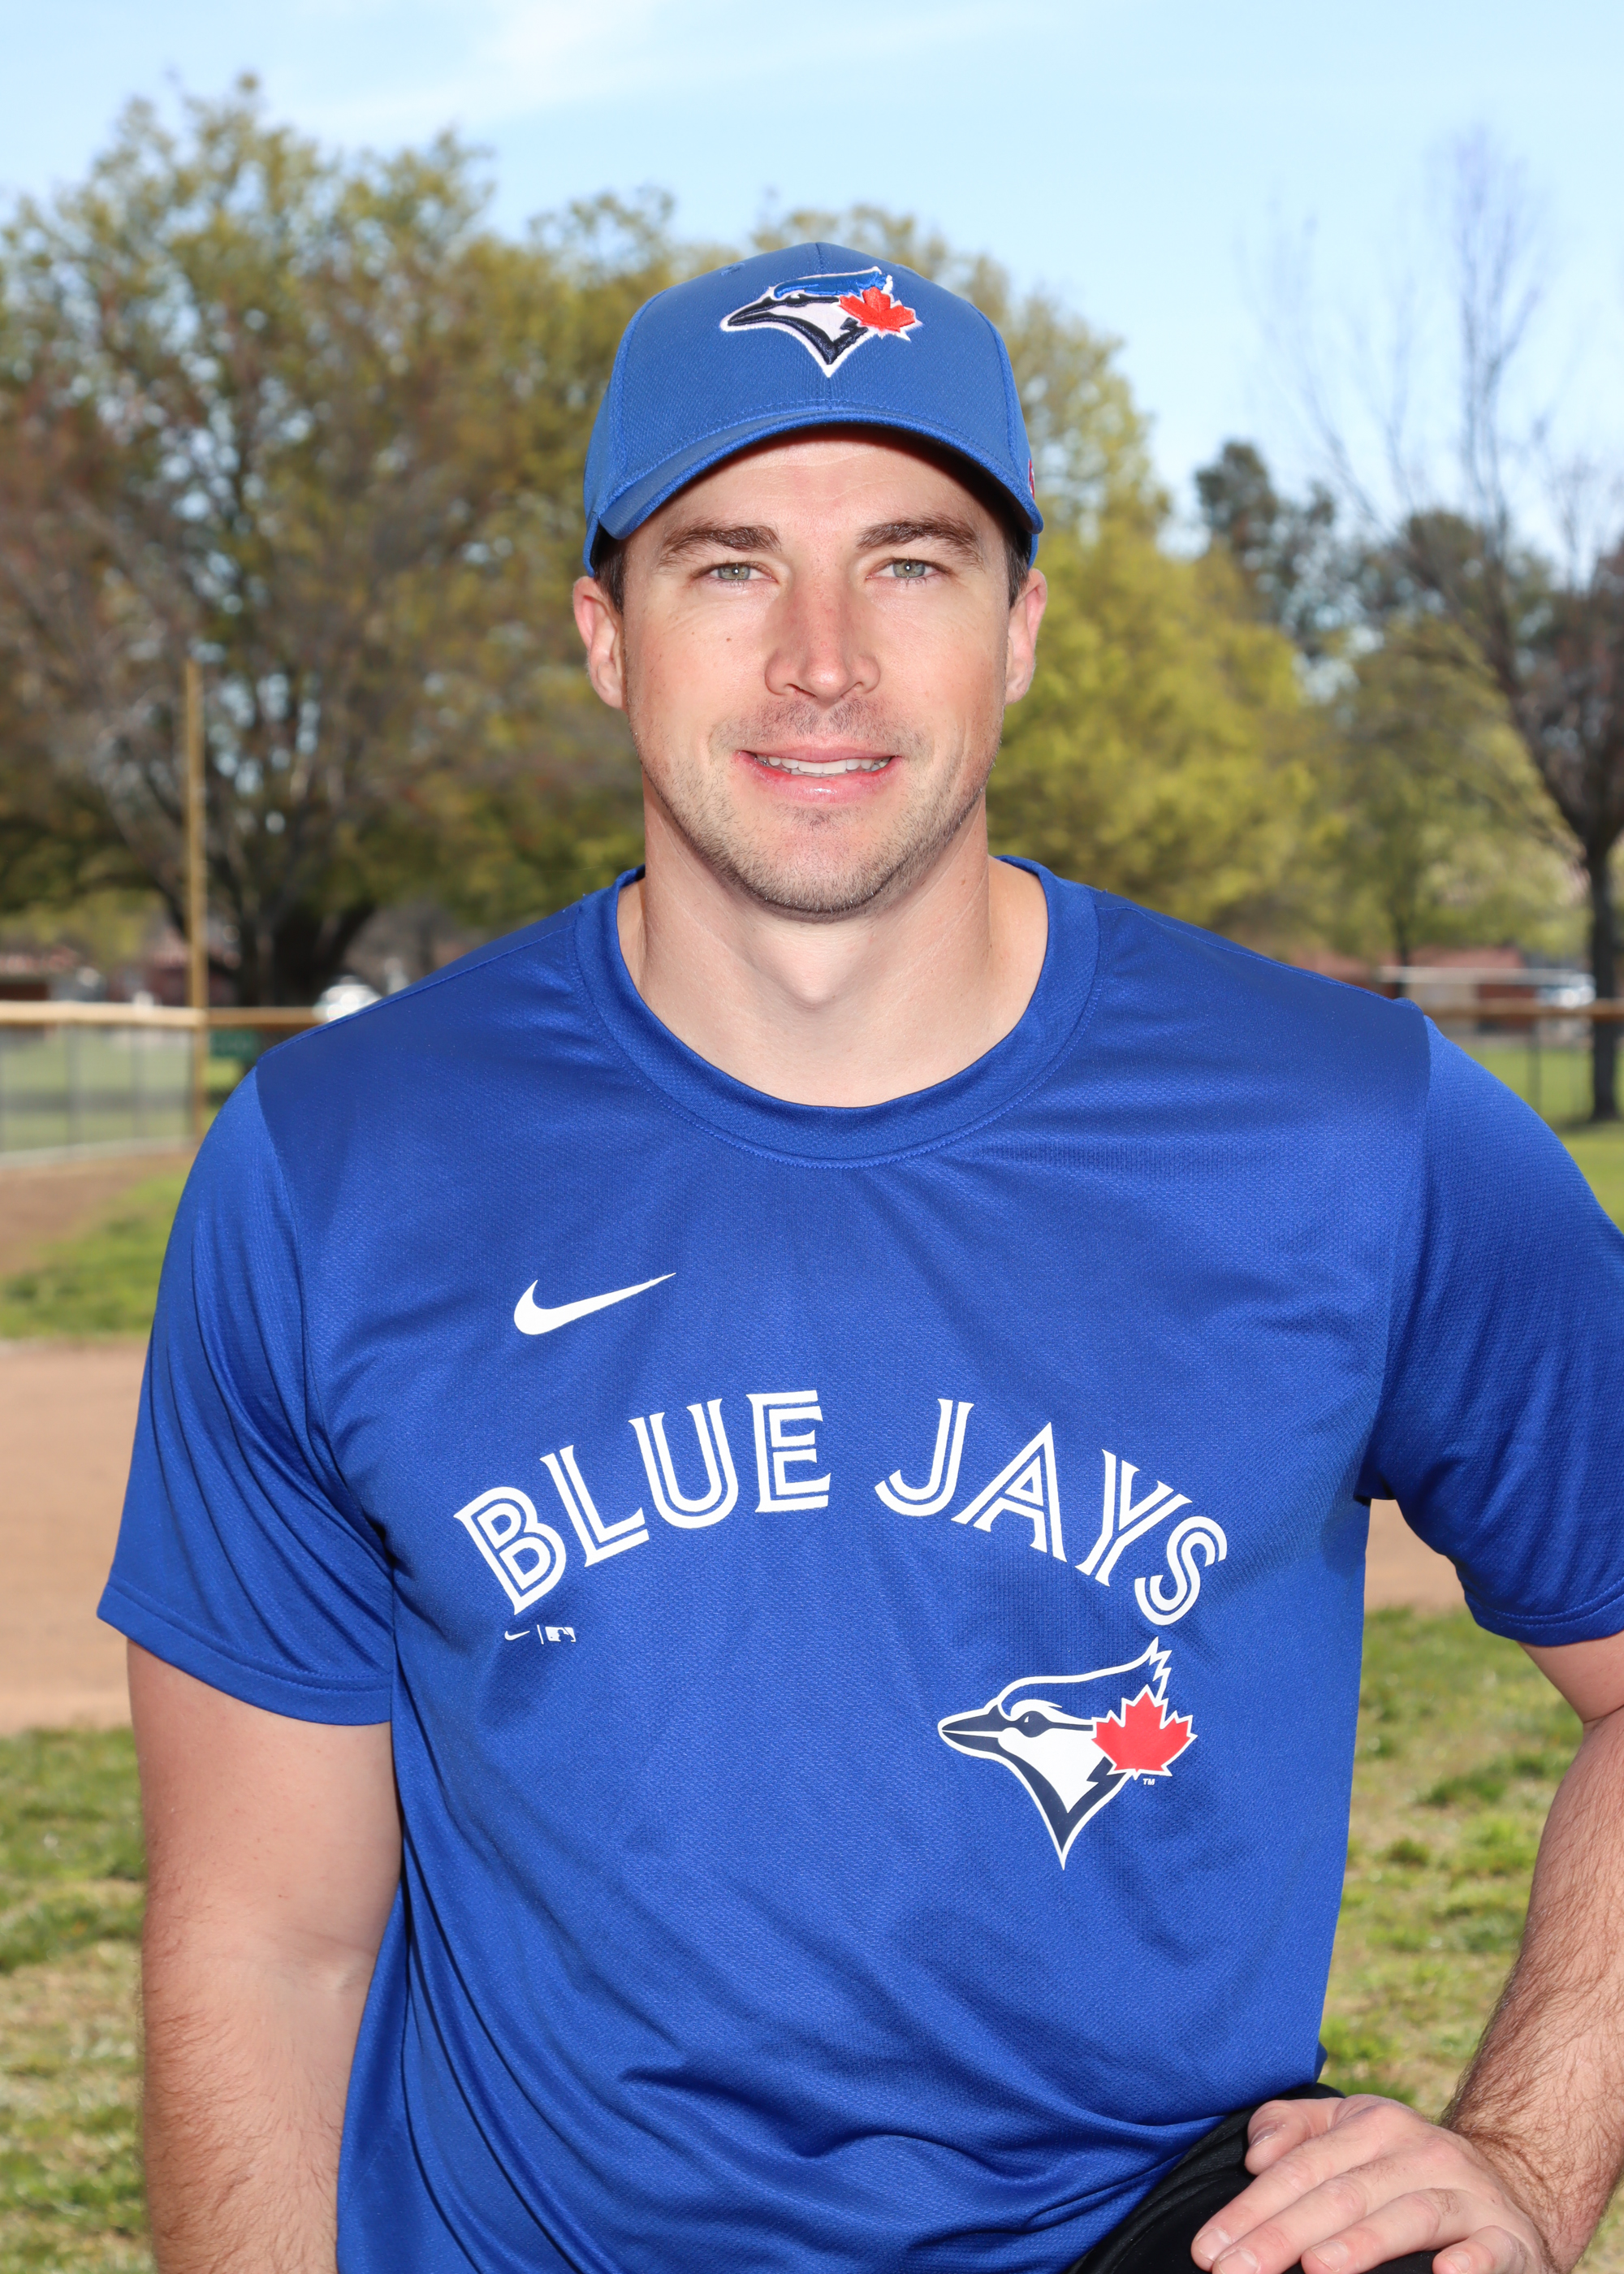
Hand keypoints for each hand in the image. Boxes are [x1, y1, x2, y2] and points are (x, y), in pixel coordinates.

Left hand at [1188, 2094, 1553, 2273]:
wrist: (1512, 2185)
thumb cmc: (1403, 2167)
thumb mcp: (1350, 2131)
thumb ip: (1294, 2130)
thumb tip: (1255, 2155)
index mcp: (1374, 2125)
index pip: (1300, 2168)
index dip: (1251, 2209)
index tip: (1209, 2249)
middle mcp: (1421, 2152)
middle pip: (1342, 2194)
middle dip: (1283, 2236)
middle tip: (1236, 2272)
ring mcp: (1468, 2193)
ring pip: (1409, 2214)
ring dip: (1363, 2243)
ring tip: (1316, 2268)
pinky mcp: (1509, 2237)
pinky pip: (1489, 2248)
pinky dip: (1470, 2262)